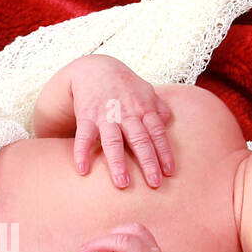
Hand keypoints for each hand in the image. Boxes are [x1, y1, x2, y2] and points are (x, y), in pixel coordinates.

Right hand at [69, 56, 175, 187]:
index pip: (157, 133)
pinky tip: (82, 170)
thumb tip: (167, 125)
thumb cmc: (124, 85)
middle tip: (154, 183)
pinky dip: (81, 152)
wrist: (95, 68)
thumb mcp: (147, 91)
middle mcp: (127, 113)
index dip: (164, 152)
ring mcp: (106, 116)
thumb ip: (159, 108)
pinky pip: (84, 136)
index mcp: (143, 109)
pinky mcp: (86, 117)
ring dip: (117, 162)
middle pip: (140, 139)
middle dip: (148, 162)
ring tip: (122, 183)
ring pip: (113, 140)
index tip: (169, 172)